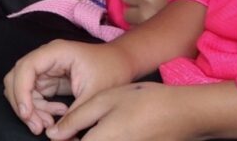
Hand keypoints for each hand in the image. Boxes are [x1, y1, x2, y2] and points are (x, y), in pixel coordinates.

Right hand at [3, 39, 130, 135]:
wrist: (123, 64)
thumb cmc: (112, 70)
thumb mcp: (95, 94)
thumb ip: (73, 114)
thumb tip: (53, 134)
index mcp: (55, 52)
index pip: (26, 68)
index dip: (21, 91)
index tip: (27, 114)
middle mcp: (46, 58)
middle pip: (17, 78)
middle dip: (22, 103)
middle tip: (37, 126)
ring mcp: (46, 69)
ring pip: (23, 89)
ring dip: (31, 109)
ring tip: (48, 125)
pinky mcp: (49, 80)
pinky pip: (34, 95)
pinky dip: (40, 109)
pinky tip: (57, 116)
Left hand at [49, 82, 186, 140]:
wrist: (183, 114)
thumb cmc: (143, 101)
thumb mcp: (105, 101)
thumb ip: (76, 119)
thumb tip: (53, 135)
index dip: (64, 138)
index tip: (63, 130)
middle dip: (77, 138)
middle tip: (75, 128)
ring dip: (92, 139)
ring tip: (96, 126)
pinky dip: (107, 140)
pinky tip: (114, 129)